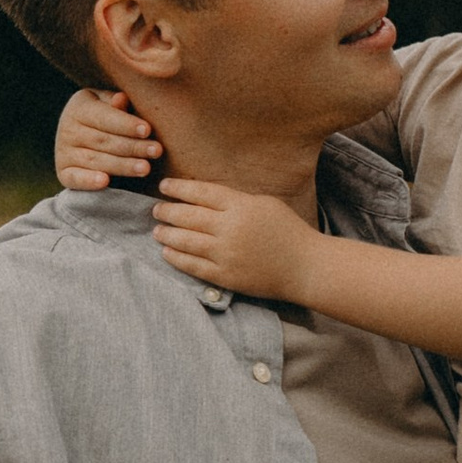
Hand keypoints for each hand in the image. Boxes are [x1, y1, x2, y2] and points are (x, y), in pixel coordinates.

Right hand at [55, 87, 159, 187]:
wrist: (82, 135)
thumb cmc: (107, 116)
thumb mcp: (109, 103)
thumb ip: (116, 102)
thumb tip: (121, 99)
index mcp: (79, 107)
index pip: (104, 117)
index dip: (126, 124)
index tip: (147, 130)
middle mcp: (67, 129)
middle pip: (103, 140)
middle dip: (132, 146)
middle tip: (156, 150)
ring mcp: (63, 152)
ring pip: (96, 160)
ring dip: (122, 165)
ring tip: (145, 168)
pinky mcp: (64, 172)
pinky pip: (75, 178)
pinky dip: (88, 181)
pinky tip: (105, 181)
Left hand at [149, 176, 322, 300]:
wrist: (305, 267)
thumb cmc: (288, 231)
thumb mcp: (264, 204)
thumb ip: (235, 200)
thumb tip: (203, 197)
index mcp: (241, 206)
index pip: (201, 192)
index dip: (179, 188)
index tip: (164, 186)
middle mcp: (230, 228)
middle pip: (188, 216)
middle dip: (167, 211)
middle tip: (156, 209)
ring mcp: (226, 254)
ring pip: (185, 241)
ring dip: (166, 234)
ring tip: (157, 230)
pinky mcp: (225, 276)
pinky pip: (193, 266)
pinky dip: (176, 258)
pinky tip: (166, 252)